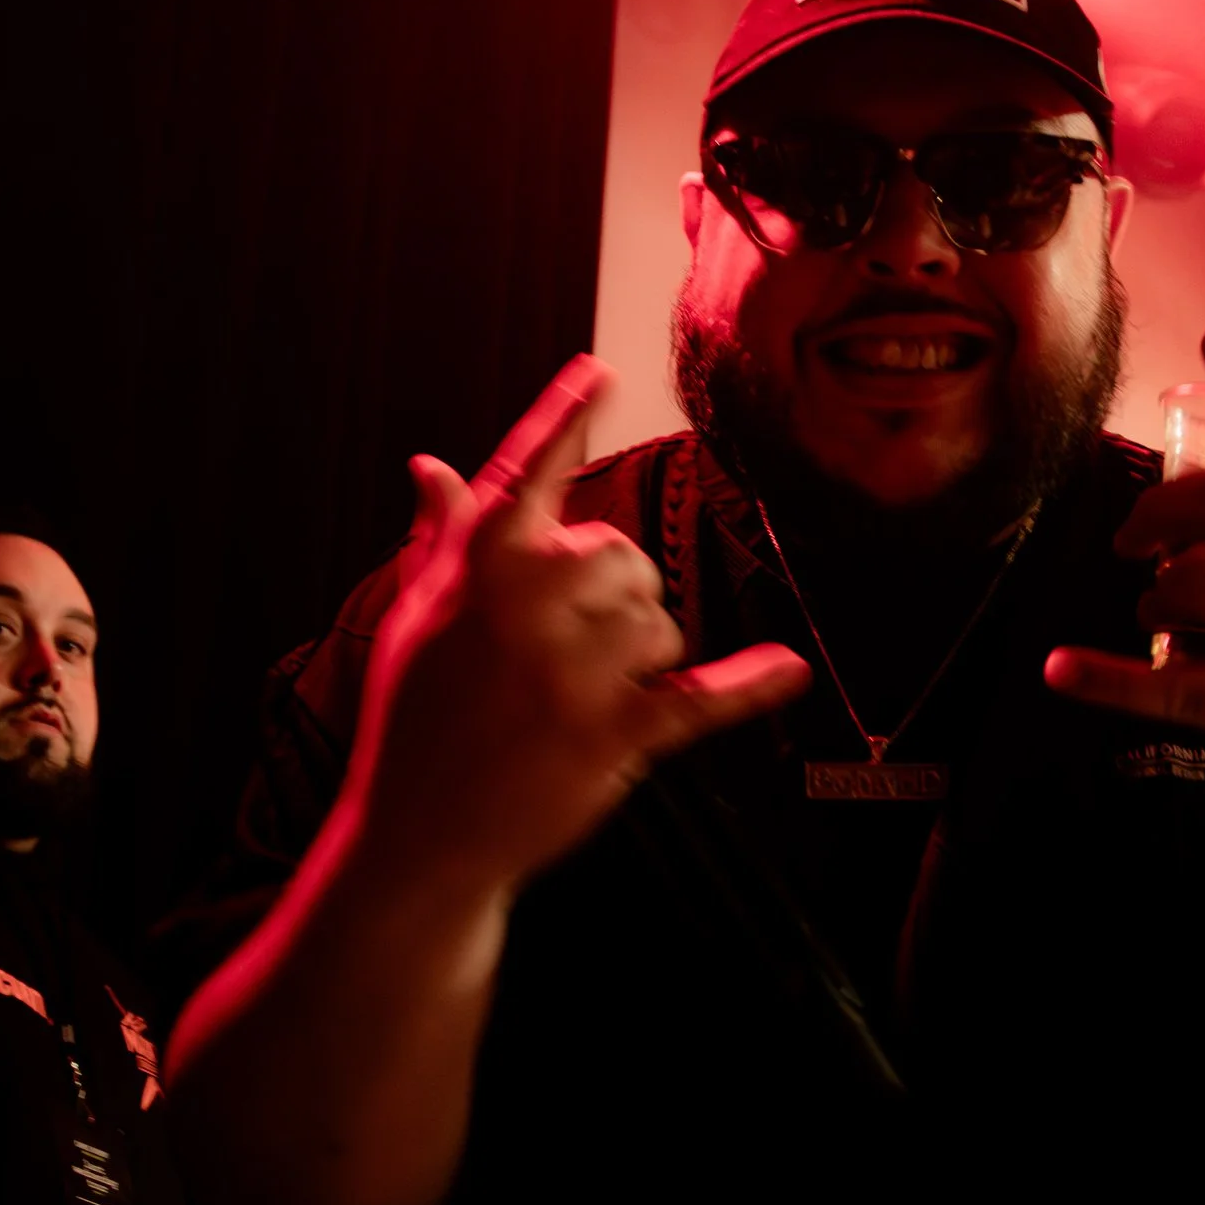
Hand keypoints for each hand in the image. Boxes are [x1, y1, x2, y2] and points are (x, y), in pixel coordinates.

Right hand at [349, 355, 810, 891]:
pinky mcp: (609, 732)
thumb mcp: (419, 618)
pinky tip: (788, 671)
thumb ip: (443, 538)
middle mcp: (521, 603)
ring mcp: (566, 669)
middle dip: (615, 595)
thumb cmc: (417, 716)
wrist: (418, 832)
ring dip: (641, 655)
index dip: (563, 422)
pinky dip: (748, 687)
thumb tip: (429, 465)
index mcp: (475, 566)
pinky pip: (696, 695)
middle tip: (569, 650)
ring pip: (657, 620)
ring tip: (583, 696)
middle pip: (621, 554)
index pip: (526, 473)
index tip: (601, 371)